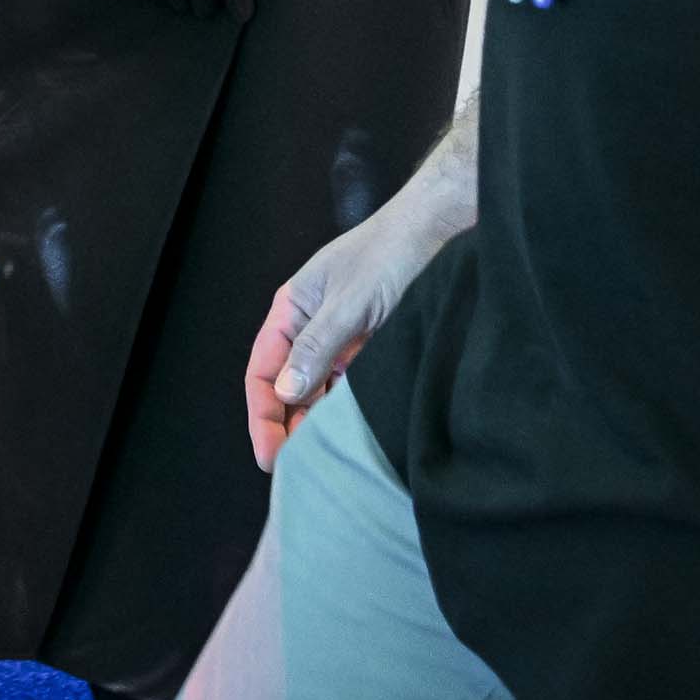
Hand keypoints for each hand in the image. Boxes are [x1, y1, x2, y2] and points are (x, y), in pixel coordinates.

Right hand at [243, 183, 458, 468]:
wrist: (437, 231)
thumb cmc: (388, 254)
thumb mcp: (349, 304)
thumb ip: (315, 348)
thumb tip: (285, 393)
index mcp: (290, 311)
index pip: (262, 372)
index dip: (262, 415)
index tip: (270, 454)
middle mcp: (309, 327)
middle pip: (287, 387)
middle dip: (288, 426)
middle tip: (298, 468)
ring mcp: (340, 338)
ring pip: (318, 391)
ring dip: (317, 422)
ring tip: (325, 458)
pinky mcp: (368, 346)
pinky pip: (349, 386)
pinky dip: (346, 410)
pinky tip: (352, 433)